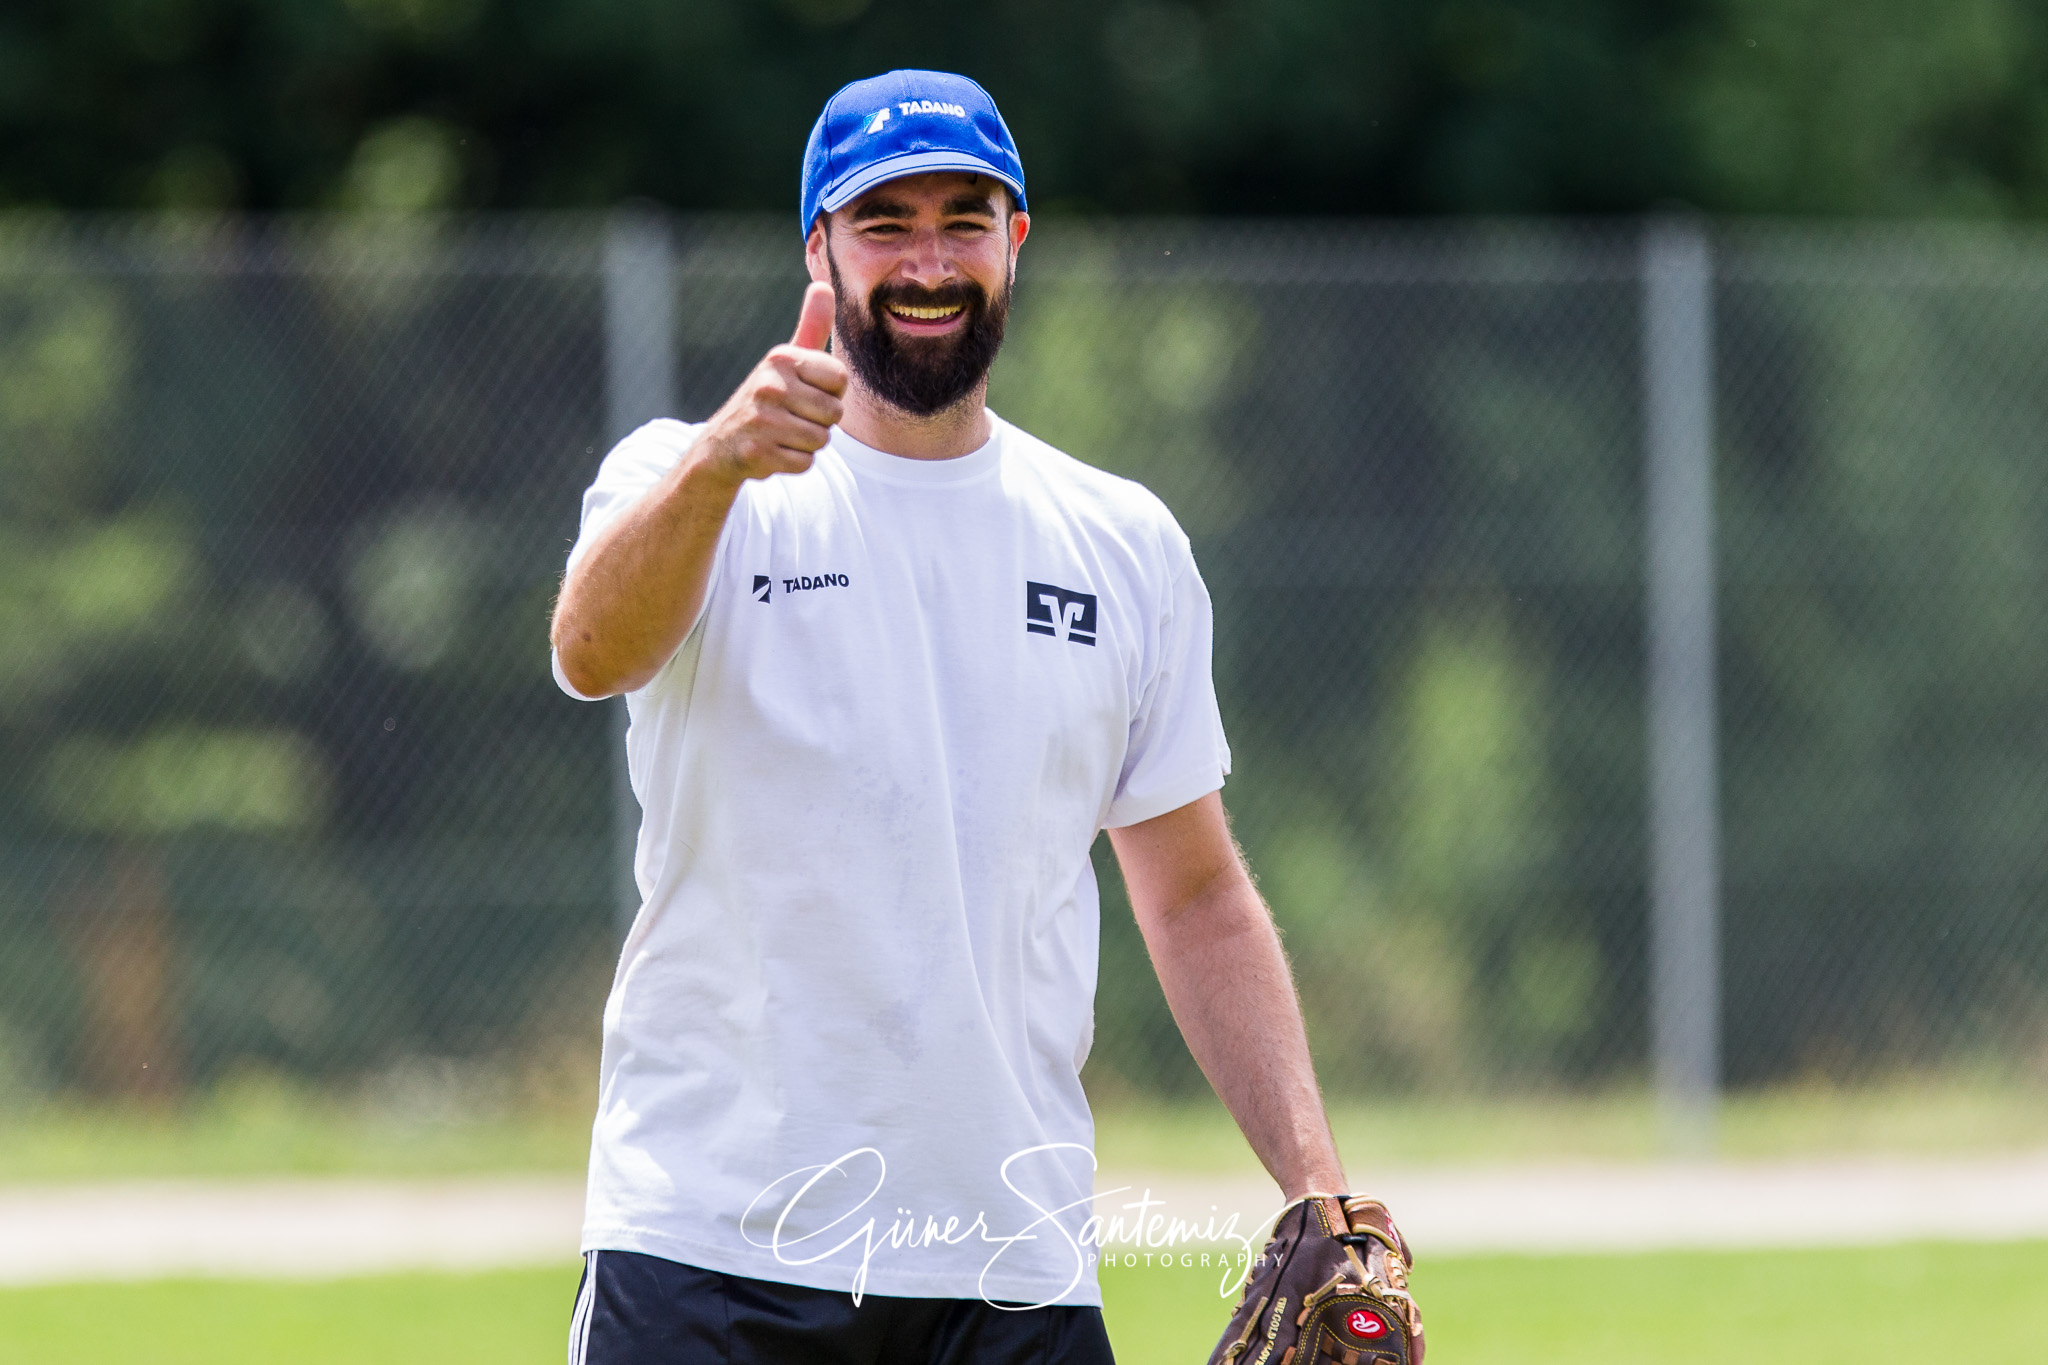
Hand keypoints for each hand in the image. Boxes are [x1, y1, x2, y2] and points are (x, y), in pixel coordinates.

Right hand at [694, 282, 847, 482]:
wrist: (720, 446)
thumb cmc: (765, 400)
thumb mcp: (784, 362)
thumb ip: (810, 327)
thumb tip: (823, 284)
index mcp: (781, 360)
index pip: (840, 378)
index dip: (829, 391)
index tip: (804, 392)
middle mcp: (769, 385)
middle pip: (835, 413)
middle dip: (820, 422)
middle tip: (790, 418)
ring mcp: (761, 420)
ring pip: (821, 440)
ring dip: (807, 444)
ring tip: (781, 434)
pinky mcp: (757, 452)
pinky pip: (805, 463)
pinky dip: (793, 463)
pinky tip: (772, 452)